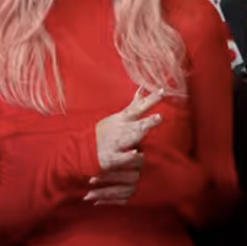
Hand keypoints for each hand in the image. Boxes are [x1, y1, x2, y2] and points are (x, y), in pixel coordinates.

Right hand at [85, 87, 164, 204]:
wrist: (83, 149)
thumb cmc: (106, 132)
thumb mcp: (119, 115)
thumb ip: (134, 104)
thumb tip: (143, 88)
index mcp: (122, 119)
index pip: (138, 107)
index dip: (151, 100)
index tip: (163, 92)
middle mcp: (120, 130)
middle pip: (136, 124)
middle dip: (147, 122)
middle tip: (159, 118)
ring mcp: (116, 144)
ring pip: (130, 139)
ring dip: (139, 135)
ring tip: (147, 136)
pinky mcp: (112, 158)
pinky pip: (122, 157)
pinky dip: (128, 155)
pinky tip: (135, 153)